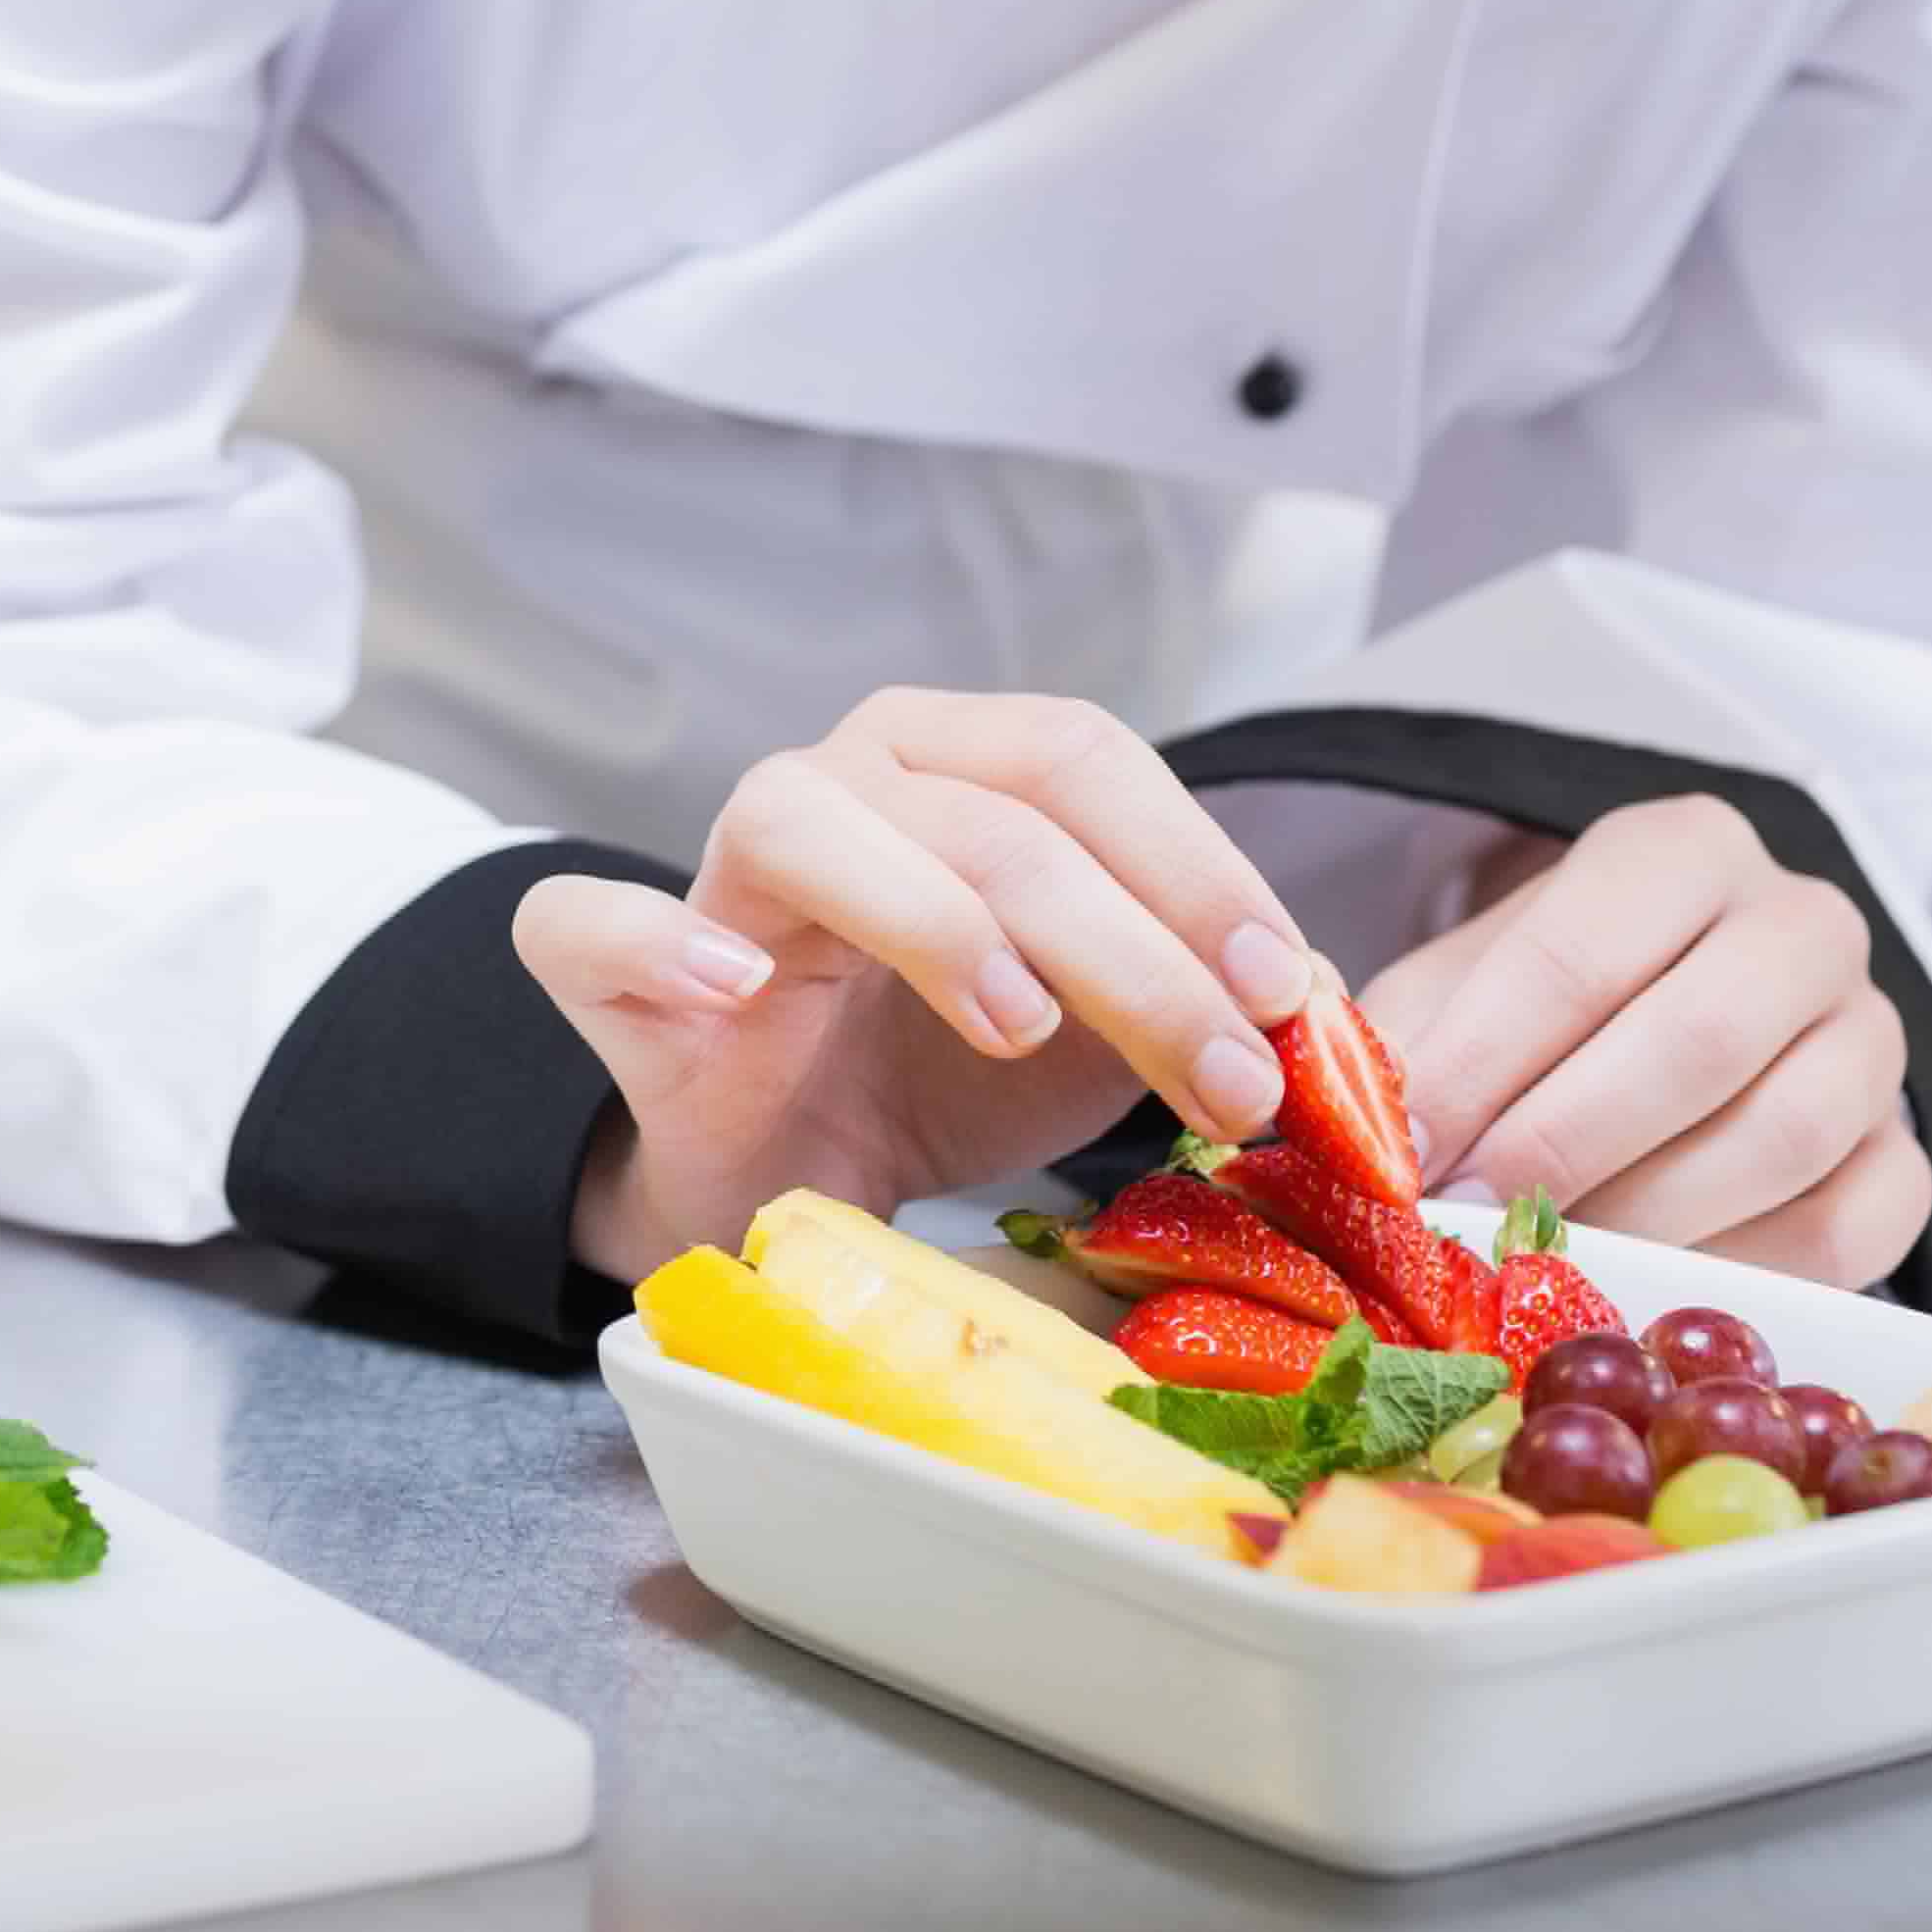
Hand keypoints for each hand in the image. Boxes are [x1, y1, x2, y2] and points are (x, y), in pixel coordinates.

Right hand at [511, 690, 1321, 1286]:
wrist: (789, 1171)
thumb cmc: (945, 1074)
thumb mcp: (1105, 1036)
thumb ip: (1209, 1003)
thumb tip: (1339, 1020)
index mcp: (960, 761)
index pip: (1088, 760)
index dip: (1200, 869)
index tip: (1294, 997)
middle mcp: (843, 776)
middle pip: (995, 814)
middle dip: (1135, 949)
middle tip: (1229, 1080)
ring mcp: (719, 861)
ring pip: (820, 828)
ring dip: (942, 924)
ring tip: (1023, 1029)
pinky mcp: (608, 969)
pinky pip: (592, 925)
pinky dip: (660, 940)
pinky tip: (738, 987)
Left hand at [1357, 796, 1931, 1286]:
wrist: (1663, 1034)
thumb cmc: (1542, 1013)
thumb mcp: (1459, 991)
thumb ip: (1393, 1032)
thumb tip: (1310, 1094)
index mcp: (1686, 850)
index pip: (1578, 952)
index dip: (1483, 1064)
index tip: (1402, 1153)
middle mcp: (1804, 924)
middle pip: (1696, 1041)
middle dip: (1562, 1145)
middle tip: (1467, 1221)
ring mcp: (1873, 1040)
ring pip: (1781, 1135)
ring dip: (1645, 1217)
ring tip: (1541, 1263)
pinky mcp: (1905, 1158)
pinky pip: (1846, 1230)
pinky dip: (1738, 1273)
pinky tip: (1643, 1289)